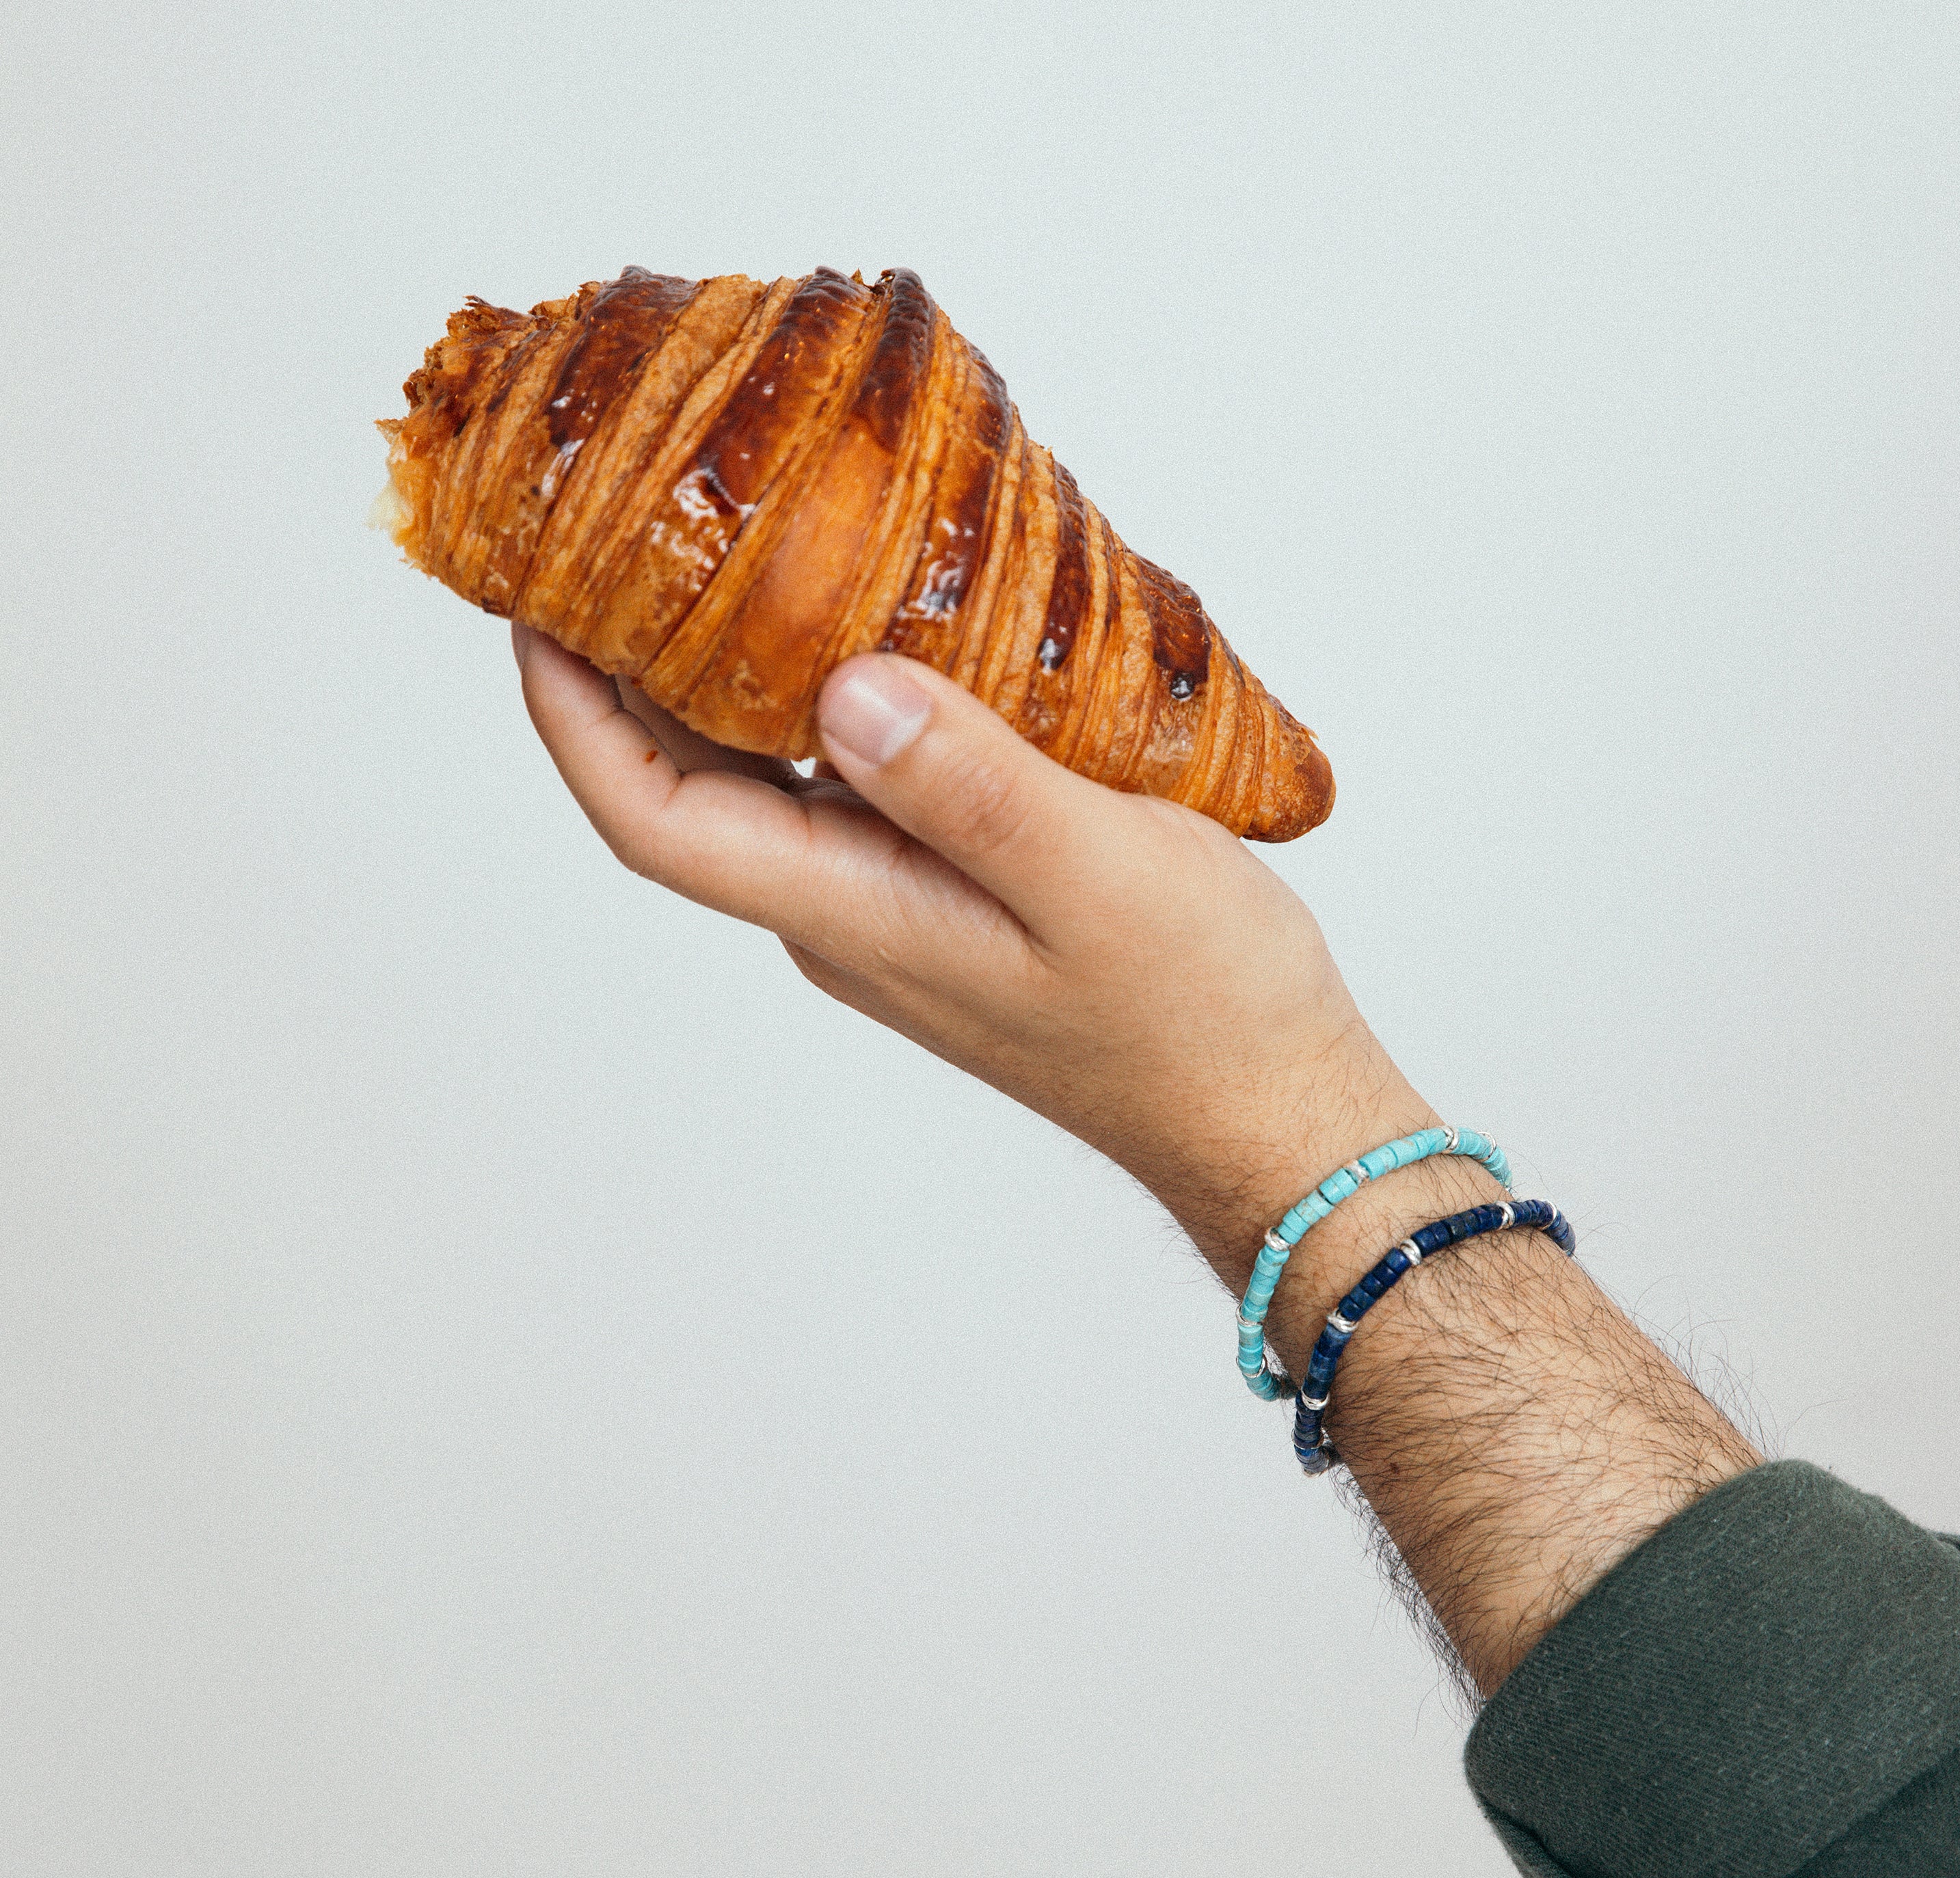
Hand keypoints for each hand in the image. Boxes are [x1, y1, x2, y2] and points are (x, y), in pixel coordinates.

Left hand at [512, 626, 1489, 1343]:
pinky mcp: (954, 895)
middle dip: (625, 670)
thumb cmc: (1201, 1016)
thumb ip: (973, 787)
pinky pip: (857, 783)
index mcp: (856, 916)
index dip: (572, 719)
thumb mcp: (1100, 881)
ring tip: (730, 541)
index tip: (533, 603)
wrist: (1268, 1110)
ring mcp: (898, 909)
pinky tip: (879, 621)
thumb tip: (844, 688)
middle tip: (616, 527)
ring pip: (774, 778)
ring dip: (728, 673)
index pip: (657, 820)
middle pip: (692, 788)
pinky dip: (835, 697)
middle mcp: (849, 915)